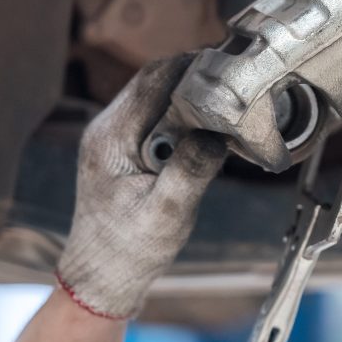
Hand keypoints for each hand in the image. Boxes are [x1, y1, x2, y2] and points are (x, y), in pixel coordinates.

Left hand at [56, 55, 226, 319]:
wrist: (102, 274)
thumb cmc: (131, 249)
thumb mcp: (168, 212)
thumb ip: (191, 169)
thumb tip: (216, 132)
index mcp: (112, 138)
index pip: (154, 80)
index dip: (194, 68)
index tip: (231, 69)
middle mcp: (108, 128)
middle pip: (156, 80)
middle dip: (197, 78)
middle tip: (238, 87)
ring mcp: (114, 136)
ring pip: (158, 96)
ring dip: (192, 98)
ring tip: (229, 109)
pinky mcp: (125, 148)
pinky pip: (157, 117)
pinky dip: (185, 117)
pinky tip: (209, 132)